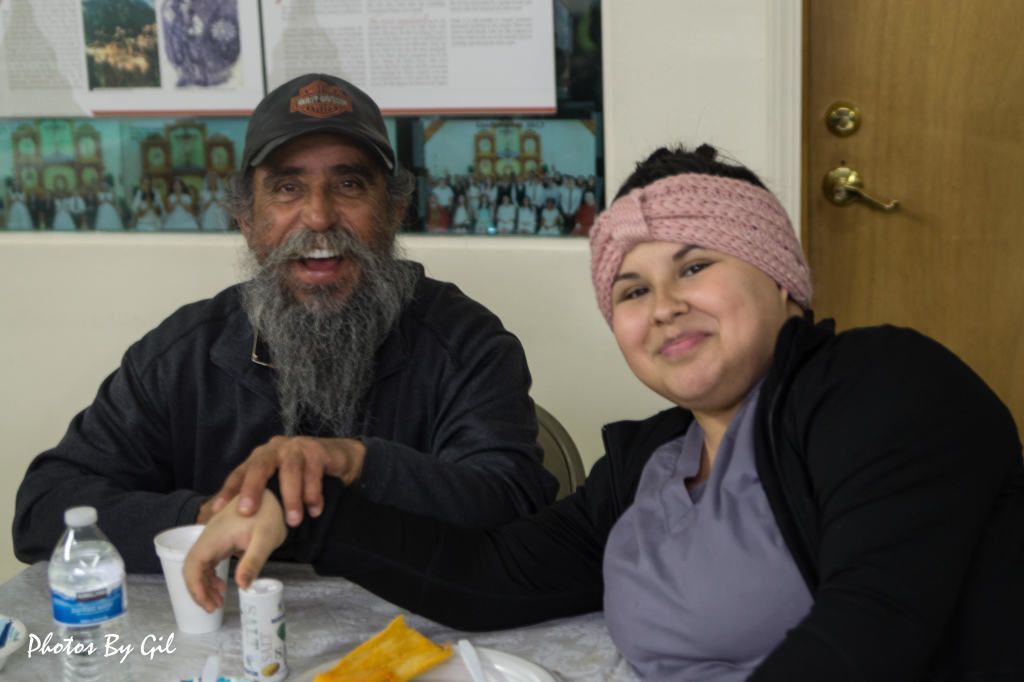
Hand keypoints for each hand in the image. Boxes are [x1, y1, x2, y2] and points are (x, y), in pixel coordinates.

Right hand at [183, 490, 286, 611]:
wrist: (270, 492)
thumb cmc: (269, 513)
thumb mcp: (266, 538)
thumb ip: (253, 561)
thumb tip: (242, 586)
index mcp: (214, 536)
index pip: (192, 565)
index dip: (196, 588)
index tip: (209, 604)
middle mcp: (208, 536)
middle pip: (191, 567)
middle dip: (198, 590)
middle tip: (214, 607)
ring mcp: (212, 537)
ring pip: (198, 565)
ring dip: (204, 584)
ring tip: (218, 601)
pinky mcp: (219, 538)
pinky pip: (207, 560)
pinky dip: (210, 575)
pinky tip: (222, 585)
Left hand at [209, 436, 365, 526]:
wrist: (338, 458)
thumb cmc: (303, 476)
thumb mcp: (279, 484)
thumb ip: (263, 498)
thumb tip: (238, 523)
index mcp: (260, 457)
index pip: (240, 473)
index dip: (228, 491)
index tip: (218, 509)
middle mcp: (275, 449)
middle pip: (260, 466)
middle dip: (252, 489)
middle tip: (248, 512)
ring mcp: (296, 448)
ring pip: (290, 471)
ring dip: (290, 498)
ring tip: (292, 521)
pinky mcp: (317, 450)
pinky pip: (313, 473)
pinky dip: (313, 494)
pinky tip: (314, 510)